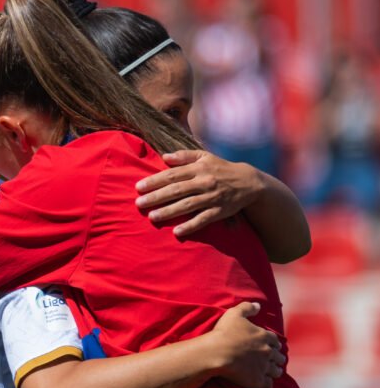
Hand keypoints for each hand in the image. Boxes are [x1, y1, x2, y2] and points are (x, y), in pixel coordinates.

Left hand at [135, 150, 261, 238]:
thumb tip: (164, 157)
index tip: (139, 187)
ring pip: (187, 205)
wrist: (249, 182)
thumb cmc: (221, 168)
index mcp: (199, 168)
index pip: (173, 175)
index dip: (155, 181)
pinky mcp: (219, 211)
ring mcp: (212, 198)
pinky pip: (203, 220)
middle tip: (139, 203)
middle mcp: (204, 182)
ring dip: (169, 211)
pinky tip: (177, 231)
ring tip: (152, 216)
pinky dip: (190, 226)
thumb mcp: (205, 157)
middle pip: (176, 190)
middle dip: (156, 197)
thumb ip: (184, 156)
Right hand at [211, 302, 285, 387]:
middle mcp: (267, 352)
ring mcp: (264, 367)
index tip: (273, 346)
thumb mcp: (235, 314)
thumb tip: (258, 305)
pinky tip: (266, 386)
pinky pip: (268, 385)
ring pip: (276, 371)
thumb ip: (247, 308)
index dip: (274, 344)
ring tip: (273, 373)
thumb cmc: (224, 332)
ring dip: (275, 371)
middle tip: (276, 361)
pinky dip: (268, 385)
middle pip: (279, 357)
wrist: (216, 353)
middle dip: (277, 358)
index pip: (275, 341)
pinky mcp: (257, 380)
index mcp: (264, 336)